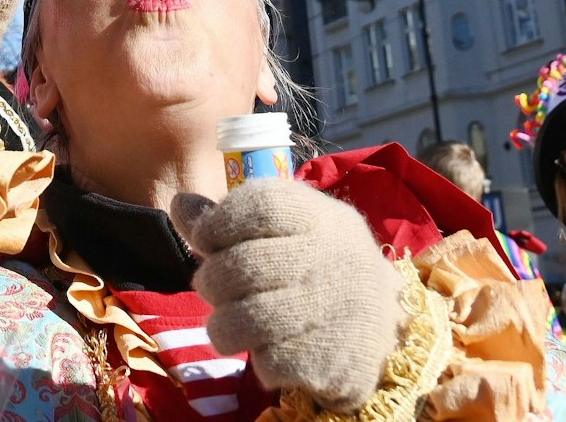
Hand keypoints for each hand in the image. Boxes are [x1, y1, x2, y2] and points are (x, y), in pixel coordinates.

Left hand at [170, 180, 403, 408]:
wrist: (385, 330)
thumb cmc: (316, 269)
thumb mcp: (285, 231)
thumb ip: (229, 219)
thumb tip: (180, 204)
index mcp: (322, 218)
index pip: (263, 205)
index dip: (219, 222)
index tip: (204, 239)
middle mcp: (335, 259)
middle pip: (244, 265)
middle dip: (211, 281)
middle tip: (210, 288)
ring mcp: (338, 310)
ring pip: (249, 319)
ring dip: (222, 326)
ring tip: (226, 326)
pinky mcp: (336, 360)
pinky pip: (271, 361)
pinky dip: (258, 360)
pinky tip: (267, 350)